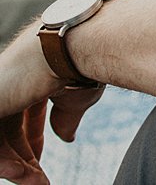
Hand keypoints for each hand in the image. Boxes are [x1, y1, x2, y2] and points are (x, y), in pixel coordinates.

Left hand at [0, 25, 105, 183]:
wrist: (77, 46)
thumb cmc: (84, 64)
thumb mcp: (76, 97)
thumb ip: (66, 115)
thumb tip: (65, 136)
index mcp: (28, 74)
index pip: (21, 115)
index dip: (30, 142)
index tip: (38, 164)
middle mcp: (9, 82)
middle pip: (8, 130)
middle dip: (23, 159)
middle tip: (38, 180)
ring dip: (16, 166)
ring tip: (36, 182)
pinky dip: (4, 162)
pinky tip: (23, 173)